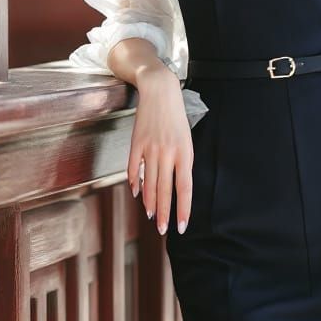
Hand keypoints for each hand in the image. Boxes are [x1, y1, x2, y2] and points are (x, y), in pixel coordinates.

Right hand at [126, 69, 193, 235]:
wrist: (159, 90)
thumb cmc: (176, 116)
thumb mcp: (186, 139)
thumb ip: (181, 162)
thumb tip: (174, 185)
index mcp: (184, 152)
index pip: (184, 188)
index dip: (183, 209)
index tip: (181, 226)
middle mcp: (167, 153)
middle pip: (165, 190)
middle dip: (164, 213)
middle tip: (163, 230)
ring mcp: (150, 149)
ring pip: (149, 183)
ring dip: (150, 202)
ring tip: (151, 217)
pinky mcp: (136, 143)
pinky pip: (133, 168)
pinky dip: (134, 182)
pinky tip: (136, 193)